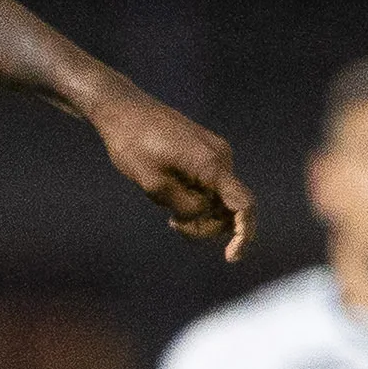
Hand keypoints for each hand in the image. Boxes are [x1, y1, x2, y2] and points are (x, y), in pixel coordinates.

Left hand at [87, 88, 256, 261]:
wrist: (123, 110)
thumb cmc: (133, 144)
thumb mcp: (154, 184)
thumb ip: (184, 206)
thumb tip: (204, 215)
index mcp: (212, 165)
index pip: (243, 205)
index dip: (243, 235)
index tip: (230, 258)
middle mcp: (221, 158)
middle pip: (229, 208)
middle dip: (205, 225)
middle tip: (173, 225)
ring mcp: (215, 154)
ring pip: (217, 198)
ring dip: (197, 212)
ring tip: (166, 208)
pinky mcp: (205, 153)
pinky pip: (209, 185)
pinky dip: (194, 198)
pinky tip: (170, 194)